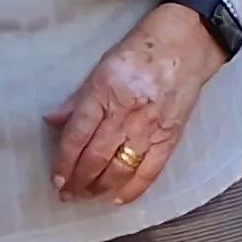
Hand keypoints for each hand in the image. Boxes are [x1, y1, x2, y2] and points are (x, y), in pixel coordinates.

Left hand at [46, 3, 225, 203]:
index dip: (64, 162)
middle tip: (67, 194)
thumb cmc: (143, 49)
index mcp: (105, 92)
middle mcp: (127, 113)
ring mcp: (151, 127)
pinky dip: (134, 188)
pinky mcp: (171, 136)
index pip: (78, 136)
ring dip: (100, 187)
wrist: (187, 43)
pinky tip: (119, 199)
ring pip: (120, 168)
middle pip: (96, 157)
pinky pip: (151, 170)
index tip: (56, 178)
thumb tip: (53, 121)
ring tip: (87, 196)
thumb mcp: (102, 66)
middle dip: (78, 181)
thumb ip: (78, 99)